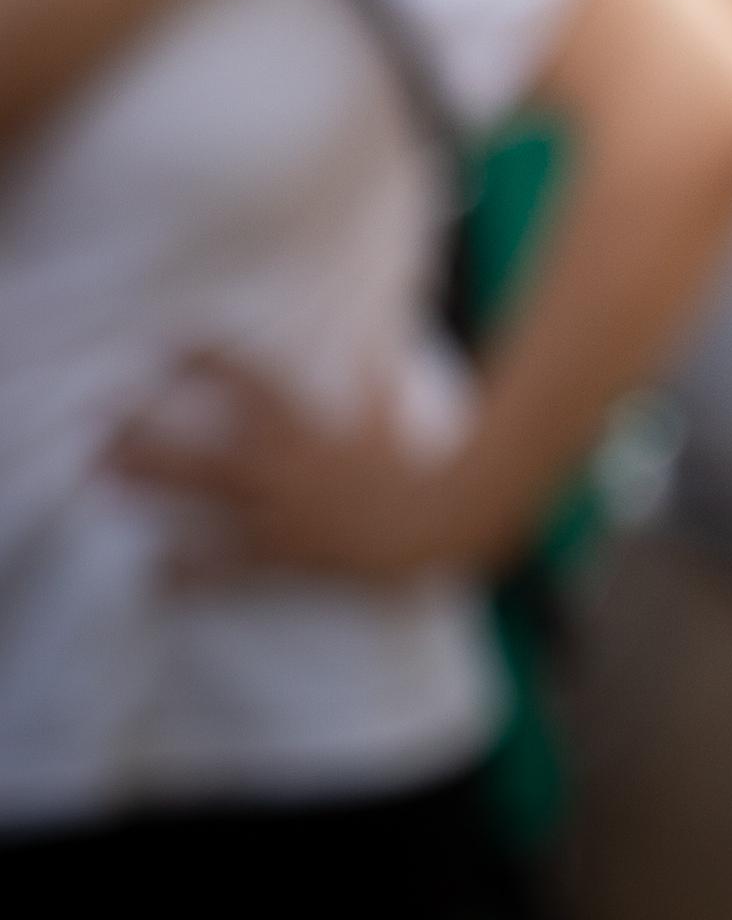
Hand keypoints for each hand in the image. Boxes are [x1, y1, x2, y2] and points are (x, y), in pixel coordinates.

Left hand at [111, 357, 498, 580]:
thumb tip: (369, 346)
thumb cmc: (419, 467)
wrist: (444, 523)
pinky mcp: (282, 556)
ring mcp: (279, 513)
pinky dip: (185, 573)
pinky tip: (150, 575)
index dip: (202, 357)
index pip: (247, 379)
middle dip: (146, 432)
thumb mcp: (391, 418)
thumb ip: (372, 380)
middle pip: (199, 445)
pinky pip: (223, 567)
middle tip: (100, 417)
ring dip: (148, 489)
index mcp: (308, 426)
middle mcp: (284, 467)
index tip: (167, 343)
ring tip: (100, 477)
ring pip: (199, 500)